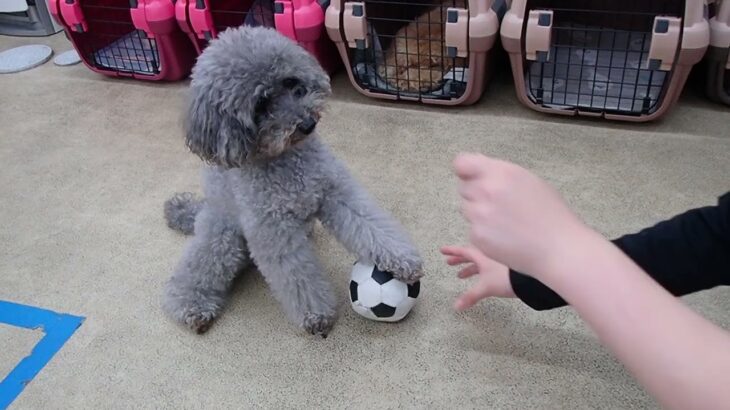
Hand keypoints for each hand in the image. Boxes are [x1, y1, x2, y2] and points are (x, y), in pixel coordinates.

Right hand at [440, 245, 514, 309]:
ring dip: (469, 268)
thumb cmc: (506, 278)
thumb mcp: (485, 287)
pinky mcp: (505, 268)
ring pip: (480, 262)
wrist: (529, 280)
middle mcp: (490, 256)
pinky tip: (480, 278)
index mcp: (482, 256)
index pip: (463, 251)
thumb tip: (456, 306)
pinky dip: (481, 272)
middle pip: (471, 255)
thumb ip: (470, 296)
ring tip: (461, 275)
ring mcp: (498, 261)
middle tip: (449, 263)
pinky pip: (488, 267)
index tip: (443, 250)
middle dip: (459, 260)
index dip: (452, 251)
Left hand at [454, 153, 589, 277]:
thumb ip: (499, 172)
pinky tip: (504, 235)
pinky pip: (472, 229)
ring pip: (466, 208)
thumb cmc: (549, 213)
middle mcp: (487, 191)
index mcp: (501, 173)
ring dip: (478, 213)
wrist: (558, 249)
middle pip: (463, 187)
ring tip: (505, 222)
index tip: (471, 176)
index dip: (465, 170)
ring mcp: (479, 214)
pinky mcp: (477, 236)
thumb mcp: (529, 181)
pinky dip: (484, 232)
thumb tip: (474, 167)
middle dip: (476, 193)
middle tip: (499, 204)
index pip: (462, 163)